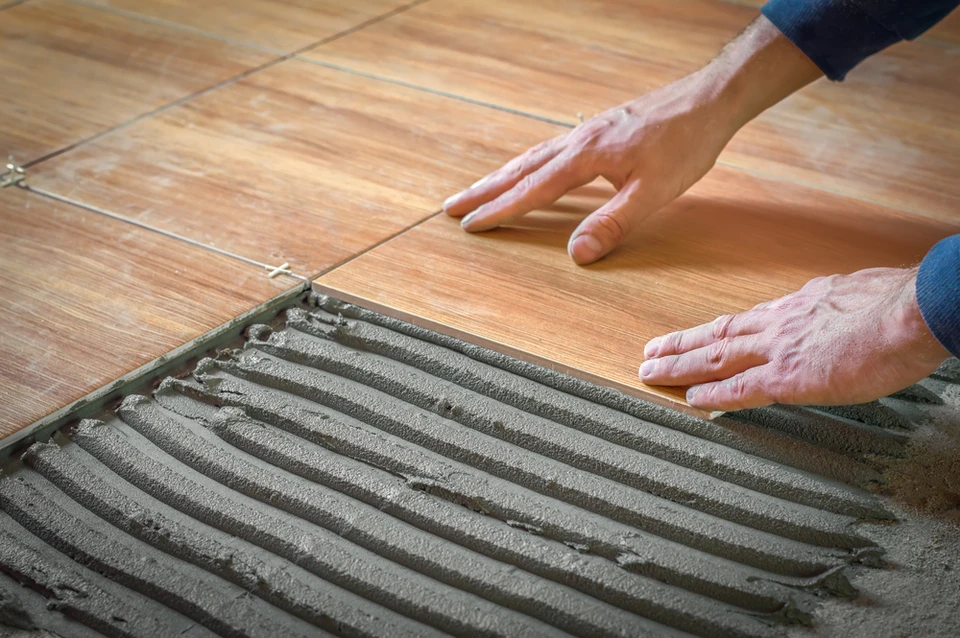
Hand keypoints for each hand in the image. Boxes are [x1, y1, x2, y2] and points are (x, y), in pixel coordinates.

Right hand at [442, 15, 821, 264]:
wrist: (709, 99)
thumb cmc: (686, 144)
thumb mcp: (654, 192)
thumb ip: (614, 223)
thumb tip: (576, 254)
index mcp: (585, 157)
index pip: (532, 190)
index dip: (500, 211)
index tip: (470, 225)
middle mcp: (577, 141)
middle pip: (520, 169)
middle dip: (484, 190)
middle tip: (451, 205)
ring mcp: (586, 131)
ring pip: (532, 156)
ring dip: (501, 175)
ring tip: (477, 189)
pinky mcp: (599, 129)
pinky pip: (550, 148)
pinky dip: (528, 163)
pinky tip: (531, 166)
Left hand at [640, 268, 949, 410]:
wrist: (911, 312)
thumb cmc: (897, 303)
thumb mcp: (856, 293)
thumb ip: (835, 306)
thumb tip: (837, 310)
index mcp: (798, 305)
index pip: (747, 321)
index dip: (717, 330)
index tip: (697, 336)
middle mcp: (779, 324)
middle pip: (718, 335)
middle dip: (681, 344)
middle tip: (651, 350)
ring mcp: (779, 350)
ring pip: (715, 357)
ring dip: (679, 364)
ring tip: (650, 370)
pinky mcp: (789, 378)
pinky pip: (740, 389)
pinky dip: (712, 394)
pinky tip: (689, 398)